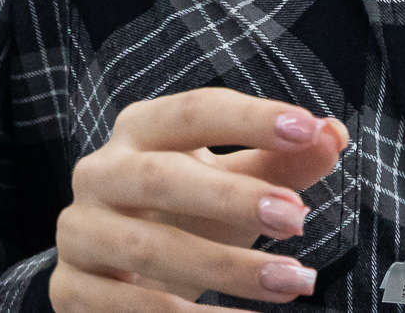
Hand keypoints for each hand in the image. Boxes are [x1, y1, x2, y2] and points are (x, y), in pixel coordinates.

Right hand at [50, 89, 347, 310]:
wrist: (116, 272)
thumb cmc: (185, 212)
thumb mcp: (233, 184)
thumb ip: (280, 162)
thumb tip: (333, 135)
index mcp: (140, 129)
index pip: (194, 110)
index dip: (250, 118)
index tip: (309, 128)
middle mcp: (99, 172)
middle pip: (162, 177)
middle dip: (234, 198)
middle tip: (299, 220)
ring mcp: (79, 232)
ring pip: (148, 248)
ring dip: (226, 269)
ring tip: (290, 282)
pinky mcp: (70, 289)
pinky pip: (130, 307)